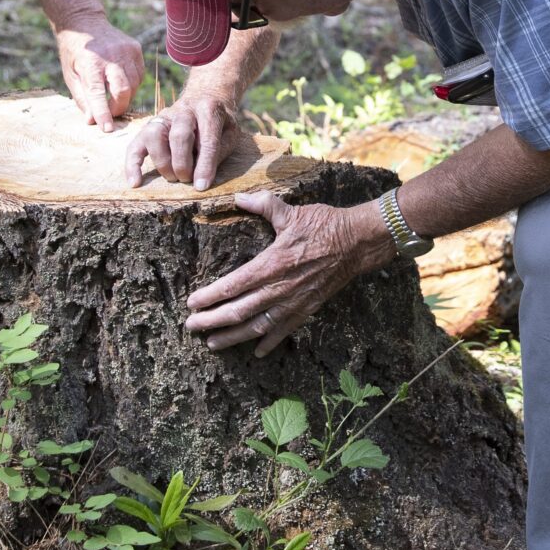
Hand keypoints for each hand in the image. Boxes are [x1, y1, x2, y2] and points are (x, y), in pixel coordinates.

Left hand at [56, 12, 141, 131]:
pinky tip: (120, 82)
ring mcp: (126, 50)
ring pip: (133, 85)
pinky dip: (132, 84)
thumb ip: (82, 98)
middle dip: (118, 107)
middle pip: (123, 90)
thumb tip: (93, 121)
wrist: (84, 23)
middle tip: (110, 114)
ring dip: (124, 97)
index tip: (107, 129)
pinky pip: (139, 75)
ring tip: (113, 96)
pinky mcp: (136, 48)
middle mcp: (111, 56)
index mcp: (90, 63)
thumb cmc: (74, 53)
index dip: (103, 113)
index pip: (97, 93)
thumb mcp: (70, 76)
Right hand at [125, 86, 243, 189]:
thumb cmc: (218, 123)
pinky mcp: (149, 126)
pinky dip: (132, 164)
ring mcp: (163, 117)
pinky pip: (135, 145)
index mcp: (208, 109)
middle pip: (178, 135)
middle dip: (182, 163)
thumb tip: (201, 177)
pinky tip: (135, 182)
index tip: (202, 186)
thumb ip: (219, 151)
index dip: (205, 165)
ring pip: (153, 135)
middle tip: (187, 179)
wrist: (204, 96)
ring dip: (162, 162)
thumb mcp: (230, 133)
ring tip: (172, 177)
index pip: (207, 139)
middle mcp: (183, 110)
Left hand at [184, 194, 392, 356]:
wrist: (357, 243)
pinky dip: (269, 342)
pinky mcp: (308, 308)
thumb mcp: (291, 212)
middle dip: (212, 321)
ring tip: (212, 344)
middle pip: (239, 311)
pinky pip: (285, 331)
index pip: (233, 284)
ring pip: (257, 326)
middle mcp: (280, 288)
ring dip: (233, 337)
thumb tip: (238, 197)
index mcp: (272, 263)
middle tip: (191, 327)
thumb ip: (263, 205)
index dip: (210, 296)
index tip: (191, 303)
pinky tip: (257, 352)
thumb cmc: (324, 225)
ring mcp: (294, 302)